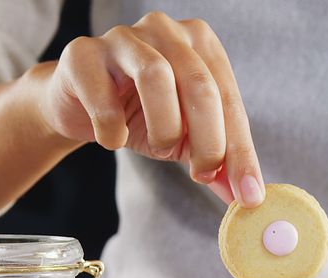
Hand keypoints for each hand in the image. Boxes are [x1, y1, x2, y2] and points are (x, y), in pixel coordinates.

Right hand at [32, 12, 263, 205]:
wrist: (79, 106)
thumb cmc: (141, 115)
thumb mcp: (186, 139)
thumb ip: (217, 164)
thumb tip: (245, 196)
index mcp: (201, 44)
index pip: (229, 99)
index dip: (241, 151)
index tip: (248, 194)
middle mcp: (166, 30)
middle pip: (200, 85)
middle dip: (209, 142)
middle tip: (203, 175)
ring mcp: (123, 37)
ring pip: (156, 77)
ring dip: (164, 128)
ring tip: (160, 149)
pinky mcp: (83, 54)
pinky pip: (104, 96)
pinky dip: (113, 130)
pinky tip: (115, 141)